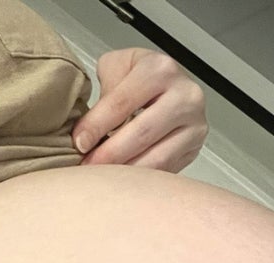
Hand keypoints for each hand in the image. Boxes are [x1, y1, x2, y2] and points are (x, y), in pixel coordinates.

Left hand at [72, 48, 208, 172]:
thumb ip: (100, 92)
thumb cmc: (136, 82)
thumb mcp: (115, 69)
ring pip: (155, 157)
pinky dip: (139, 180)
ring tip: (100, 178)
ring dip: (123, 172)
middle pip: (140, 132)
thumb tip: (85, 130)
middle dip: (108, 154)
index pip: (121, 102)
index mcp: (159, 70)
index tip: (79, 143)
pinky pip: (164, 169)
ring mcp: (194, 123)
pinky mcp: (194, 148)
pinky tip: (121, 181)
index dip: (96, 126)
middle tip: (86, 166)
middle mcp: (184, 94)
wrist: (166, 89)